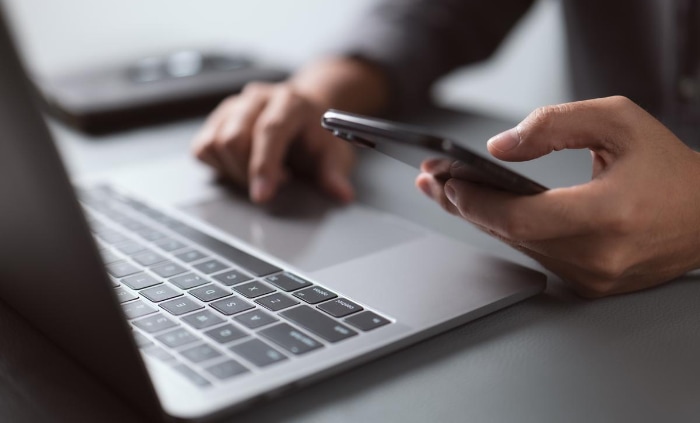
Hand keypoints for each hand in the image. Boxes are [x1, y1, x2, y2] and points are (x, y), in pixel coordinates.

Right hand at [191, 82, 355, 203]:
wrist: (304, 110)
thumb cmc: (316, 134)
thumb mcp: (334, 153)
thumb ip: (334, 173)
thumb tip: (342, 194)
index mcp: (291, 102)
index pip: (270, 130)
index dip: (264, 166)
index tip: (262, 196)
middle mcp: (258, 98)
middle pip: (234, 138)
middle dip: (248, 173)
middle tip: (272, 185)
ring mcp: (234, 106)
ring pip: (214, 144)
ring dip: (233, 171)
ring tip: (258, 174)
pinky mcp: (216, 119)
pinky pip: (202, 148)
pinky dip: (218, 166)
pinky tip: (241, 168)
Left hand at [416, 96, 699, 297]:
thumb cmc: (668, 166)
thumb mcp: (618, 121)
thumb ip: (554, 125)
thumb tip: (500, 148)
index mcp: (609, 216)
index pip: (521, 218)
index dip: (477, 201)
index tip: (446, 179)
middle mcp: (600, 256)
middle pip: (509, 235)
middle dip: (465, 205)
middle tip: (433, 180)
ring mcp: (594, 277)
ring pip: (518, 247)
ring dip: (482, 218)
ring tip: (450, 190)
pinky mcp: (590, 284)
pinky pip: (535, 255)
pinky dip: (509, 231)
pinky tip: (487, 210)